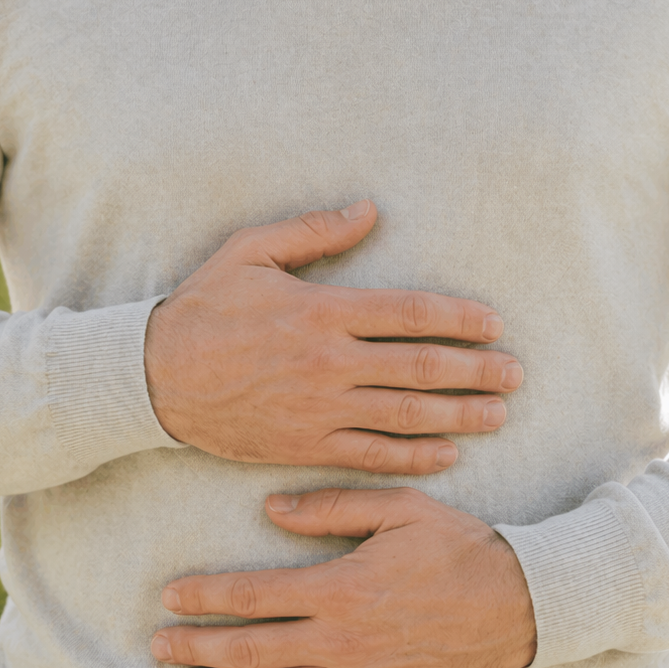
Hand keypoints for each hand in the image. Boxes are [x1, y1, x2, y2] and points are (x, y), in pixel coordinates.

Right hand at [143, 201, 523, 473]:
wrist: (153, 379)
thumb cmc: (202, 309)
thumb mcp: (249, 252)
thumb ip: (313, 232)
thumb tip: (368, 211)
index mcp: (322, 310)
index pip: (411, 314)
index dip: (461, 320)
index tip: (494, 326)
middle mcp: (329, 363)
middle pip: (421, 368)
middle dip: (476, 372)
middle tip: (515, 375)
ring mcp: (319, 409)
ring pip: (406, 416)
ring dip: (459, 416)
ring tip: (498, 416)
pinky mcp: (305, 446)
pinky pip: (372, 456)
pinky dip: (413, 457)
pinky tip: (447, 454)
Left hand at [150, 487, 536, 667]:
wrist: (522, 604)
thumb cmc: (459, 548)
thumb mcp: (399, 508)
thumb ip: (331, 507)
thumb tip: (270, 509)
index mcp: (340, 586)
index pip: (253, 595)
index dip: (205, 598)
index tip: (171, 597)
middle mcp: (341, 640)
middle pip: (251, 648)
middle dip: (197, 647)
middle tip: (158, 646)